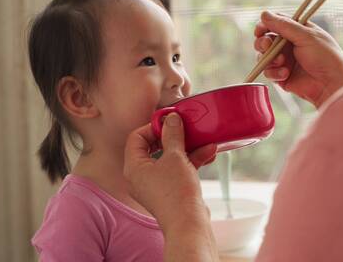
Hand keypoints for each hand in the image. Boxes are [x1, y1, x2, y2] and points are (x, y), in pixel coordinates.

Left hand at [124, 113, 216, 230]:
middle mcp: (141, 176)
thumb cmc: (176, 192)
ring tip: (204, 140)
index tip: (170, 122)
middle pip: (154, 147)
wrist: (189, 224)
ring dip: (187, 148)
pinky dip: (191, 161)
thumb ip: (172, 135)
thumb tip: (171, 119)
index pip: (137, 138)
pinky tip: (208, 153)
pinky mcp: (170, 191)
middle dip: (174, 137)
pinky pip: (178, 170)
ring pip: (169, 159)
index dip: (153, 127)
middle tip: (185, 128)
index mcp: (134, 167)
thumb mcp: (175, 157)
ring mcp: (156, 185)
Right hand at [254, 11, 342, 107]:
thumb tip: (264, 14)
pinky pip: (268, 72)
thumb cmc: (325, 57)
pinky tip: (286, 74)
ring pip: (263, 56)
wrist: (330, 84)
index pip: (275, 23)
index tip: (260, 29)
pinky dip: (274, 72)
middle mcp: (288, 45)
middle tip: (267, 46)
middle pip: (265, 39)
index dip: (265, 25)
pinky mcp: (281, 76)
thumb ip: (284, 25)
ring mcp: (284, 61)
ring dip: (269, 58)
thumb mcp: (306, 36)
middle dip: (263, 42)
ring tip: (281, 62)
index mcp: (297, 31)